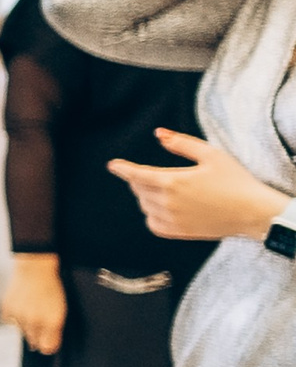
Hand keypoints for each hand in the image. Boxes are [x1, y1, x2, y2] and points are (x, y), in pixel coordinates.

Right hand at [0, 253, 66, 354]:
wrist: (34, 269)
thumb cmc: (50, 287)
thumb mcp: (60, 311)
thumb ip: (54, 333)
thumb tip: (47, 349)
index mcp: (49, 322)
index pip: (46, 347)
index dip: (49, 344)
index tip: (50, 339)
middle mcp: (32, 322)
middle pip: (33, 341)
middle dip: (38, 335)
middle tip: (42, 320)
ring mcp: (18, 317)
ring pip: (22, 331)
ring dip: (27, 326)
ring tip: (33, 311)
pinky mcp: (7, 311)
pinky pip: (12, 323)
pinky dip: (16, 319)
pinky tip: (22, 309)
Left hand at [108, 128, 289, 241]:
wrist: (253, 212)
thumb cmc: (235, 180)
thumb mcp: (211, 155)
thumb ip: (181, 143)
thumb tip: (158, 134)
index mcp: (173, 182)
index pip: (136, 174)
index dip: (123, 169)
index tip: (113, 165)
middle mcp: (167, 202)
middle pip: (139, 189)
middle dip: (140, 179)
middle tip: (154, 173)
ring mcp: (172, 219)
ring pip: (144, 205)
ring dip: (146, 196)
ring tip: (166, 188)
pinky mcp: (179, 232)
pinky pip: (152, 224)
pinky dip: (152, 214)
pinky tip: (162, 208)